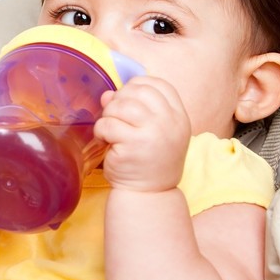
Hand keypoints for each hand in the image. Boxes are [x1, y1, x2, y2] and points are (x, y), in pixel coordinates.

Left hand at [93, 77, 189, 192]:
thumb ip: (134, 108)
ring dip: (108, 114)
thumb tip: (107, 94)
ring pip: (120, 105)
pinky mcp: (133, 145)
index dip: (138, 85)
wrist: (150, 194)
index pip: (159, 85)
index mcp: (178, 116)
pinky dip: (100, 130)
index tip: (127, 98)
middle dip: (119, 99)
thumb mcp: (150, 131)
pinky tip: (105, 141)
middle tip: (114, 116)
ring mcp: (153, 133)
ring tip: (109, 129)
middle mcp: (170, 122)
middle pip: (138, 91)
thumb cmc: (148, 161)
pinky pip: (108, 124)